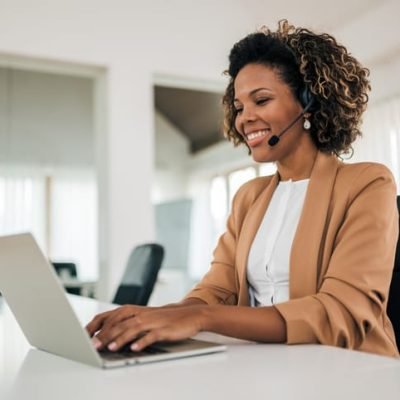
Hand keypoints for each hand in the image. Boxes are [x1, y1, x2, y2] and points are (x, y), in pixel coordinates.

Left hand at [85, 304, 207, 351]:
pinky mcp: (164, 329)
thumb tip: (104, 336)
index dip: (97, 326)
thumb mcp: (143, 317)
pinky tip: (135, 348)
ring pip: (133, 328)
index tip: (84, 336)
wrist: (189, 314)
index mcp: (134, 310)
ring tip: (110, 348)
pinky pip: (151, 335)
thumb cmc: (163, 318)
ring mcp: (153, 321)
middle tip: (93, 347)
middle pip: (119, 323)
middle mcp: (141, 314)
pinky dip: (142, 342)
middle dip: (105, 335)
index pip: (110, 316)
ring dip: (121, 338)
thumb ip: (126, 323)